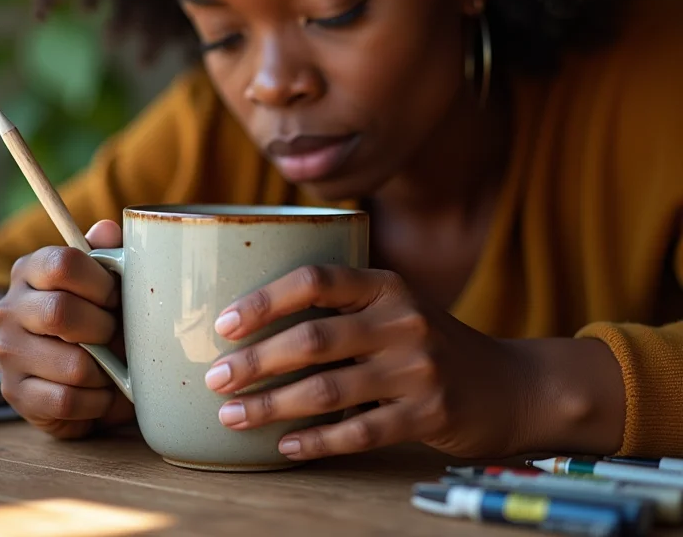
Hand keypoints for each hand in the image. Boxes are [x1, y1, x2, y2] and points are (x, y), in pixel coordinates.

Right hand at [0, 220, 133, 438]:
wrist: (61, 363)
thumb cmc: (94, 312)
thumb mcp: (105, 279)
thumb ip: (110, 252)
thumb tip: (110, 229)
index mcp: (32, 268)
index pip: (63, 263)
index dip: (101, 282)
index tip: (116, 296)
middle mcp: (10, 307)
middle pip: (62, 312)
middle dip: (104, 327)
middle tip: (116, 332)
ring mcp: (8, 353)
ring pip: (72, 364)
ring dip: (106, 369)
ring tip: (113, 364)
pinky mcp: (15, 394)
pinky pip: (66, 401)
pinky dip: (97, 399)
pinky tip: (102, 390)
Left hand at [204, 265, 526, 460]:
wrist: (511, 384)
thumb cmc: (429, 343)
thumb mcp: (395, 308)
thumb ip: (342, 308)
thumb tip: (255, 325)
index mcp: (387, 285)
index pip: (316, 279)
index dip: (264, 300)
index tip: (223, 325)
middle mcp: (404, 319)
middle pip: (313, 339)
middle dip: (255, 362)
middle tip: (215, 379)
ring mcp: (420, 368)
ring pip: (328, 391)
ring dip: (271, 407)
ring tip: (231, 417)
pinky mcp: (431, 414)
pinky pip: (360, 433)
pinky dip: (316, 442)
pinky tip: (285, 447)